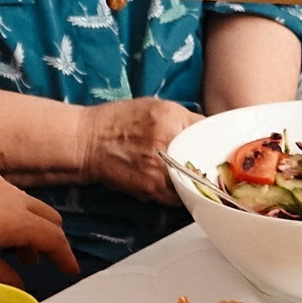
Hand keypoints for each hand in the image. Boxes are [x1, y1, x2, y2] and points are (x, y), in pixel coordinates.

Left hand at [0, 166, 78, 285]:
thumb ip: (3, 275)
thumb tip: (21, 290)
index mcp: (18, 221)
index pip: (54, 239)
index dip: (65, 256)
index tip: (71, 269)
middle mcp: (15, 198)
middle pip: (49, 218)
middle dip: (52, 239)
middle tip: (48, 260)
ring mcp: (0, 184)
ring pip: (29, 205)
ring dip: (31, 226)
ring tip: (21, 250)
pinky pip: (9, 194)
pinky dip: (13, 212)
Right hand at [79, 96, 200, 202]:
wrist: (86, 142)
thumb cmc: (116, 122)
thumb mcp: (153, 107)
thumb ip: (181, 118)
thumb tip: (205, 130)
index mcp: (170, 117)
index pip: (206, 128)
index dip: (211, 137)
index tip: (215, 143)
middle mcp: (167, 140)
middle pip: (204, 155)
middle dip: (208, 159)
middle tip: (211, 162)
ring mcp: (160, 166)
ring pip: (195, 178)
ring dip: (197, 179)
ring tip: (197, 176)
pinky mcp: (152, 187)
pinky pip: (179, 195)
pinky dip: (182, 192)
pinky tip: (180, 186)